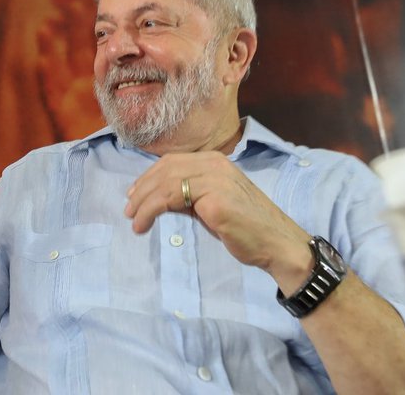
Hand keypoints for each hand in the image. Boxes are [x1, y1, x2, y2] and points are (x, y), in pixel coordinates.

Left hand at [124, 152, 312, 284]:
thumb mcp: (210, 204)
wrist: (276, 243)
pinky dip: (149, 212)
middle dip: (141, 190)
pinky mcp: (213, 198)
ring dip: (141, 203)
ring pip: (163, 184)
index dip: (148, 177)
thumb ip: (187, 195)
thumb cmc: (244, 227)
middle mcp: (214, 163)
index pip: (170, 162)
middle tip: (128, 210)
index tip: (133, 195)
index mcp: (214, 161)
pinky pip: (168, 200)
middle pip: (164, 170)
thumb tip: (158, 198)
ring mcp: (214, 178)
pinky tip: (143, 226)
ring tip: (133, 221)